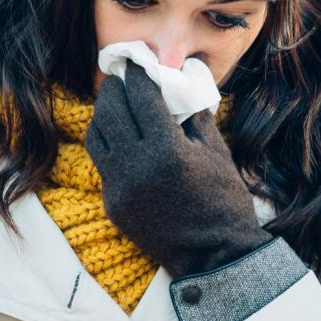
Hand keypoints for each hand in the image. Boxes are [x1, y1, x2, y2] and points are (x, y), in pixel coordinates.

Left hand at [85, 63, 273, 276]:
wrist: (214, 256)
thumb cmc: (225, 201)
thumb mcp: (216, 152)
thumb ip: (194, 114)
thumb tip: (184, 80)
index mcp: (167, 150)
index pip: (141, 97)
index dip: (139, 75)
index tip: (140, 63)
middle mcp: (137, 166)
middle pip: (110, 111)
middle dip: (116, 88)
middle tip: (123, 77)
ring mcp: (120, 188)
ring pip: (96, 135)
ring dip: (105, 114)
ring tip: (117, 104)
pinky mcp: (113, 205)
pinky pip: (103, 163)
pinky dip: (109, 144)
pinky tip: (122, 137)